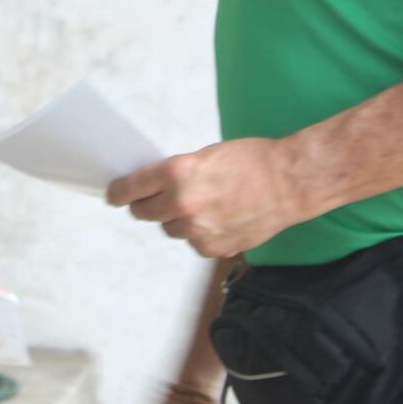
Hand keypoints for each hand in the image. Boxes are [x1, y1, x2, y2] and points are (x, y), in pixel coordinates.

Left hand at [107, 138, 299, 257]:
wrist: (289, 182)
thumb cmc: (252, 160)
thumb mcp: (206, 155)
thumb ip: (177, 173)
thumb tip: (153, 186)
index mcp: (177, 174)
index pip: (130, 189)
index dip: (118, 192)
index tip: (113, 194)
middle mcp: (183, 204)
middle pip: (144, 213)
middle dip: (146, 205)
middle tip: (153, 199)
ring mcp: (197, 230)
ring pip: (170, 229)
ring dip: (176, 219)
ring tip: (200, 205)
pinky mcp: (213, 248)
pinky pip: (193, 242)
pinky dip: (199, 233)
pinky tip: (218, 218)